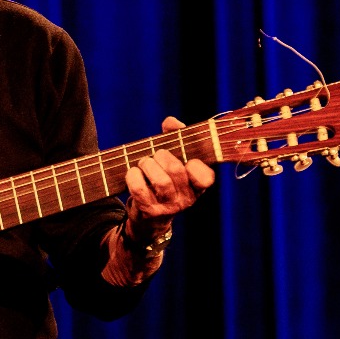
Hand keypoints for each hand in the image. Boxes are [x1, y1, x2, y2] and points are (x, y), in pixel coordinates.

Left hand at [122, 115, 215, 242]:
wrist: (149, 216)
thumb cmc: (164, 180)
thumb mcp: (174, 159)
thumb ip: (176, 137)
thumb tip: (172, 122)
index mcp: (197, 186)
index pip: (205, 177)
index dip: (195, 165)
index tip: (186, 160)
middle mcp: (186, 199)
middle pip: (175, 170)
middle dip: (161, 156)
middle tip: (155, 156)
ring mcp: (168, 207)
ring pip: (160, 181)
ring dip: (147, 164)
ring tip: (144, 163)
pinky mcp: (149, 211)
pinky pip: (139, 188)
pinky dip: (133, 176)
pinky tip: (134, 173)